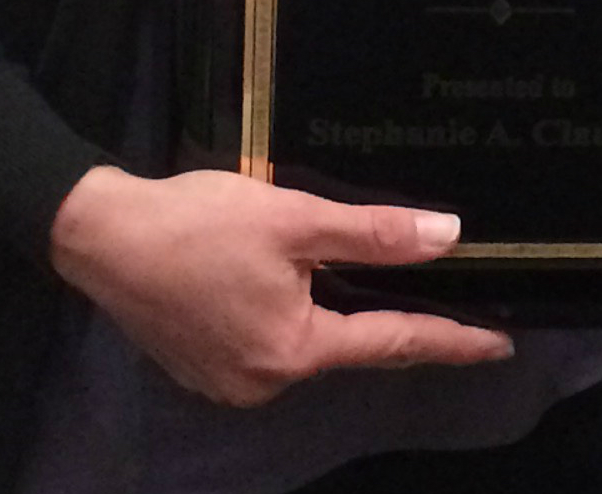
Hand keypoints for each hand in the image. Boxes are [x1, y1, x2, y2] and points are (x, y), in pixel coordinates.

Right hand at [49, 165, 512, 404]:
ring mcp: (228, 383)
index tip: (499, 346)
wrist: (101, 235)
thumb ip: (375, 235)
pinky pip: (270, 345)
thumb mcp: (297, 218)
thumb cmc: (201, 223)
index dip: (449, 340)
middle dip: (388, 320)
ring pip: (306, 345)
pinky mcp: (203, 369)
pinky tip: (298, 286)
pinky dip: (293, 318)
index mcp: (292, 351)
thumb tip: (448, 238)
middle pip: (346, 347)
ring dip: (332, 314)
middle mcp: (263, 383)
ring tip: (363, 277)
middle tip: (442, 297)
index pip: (392, 343)